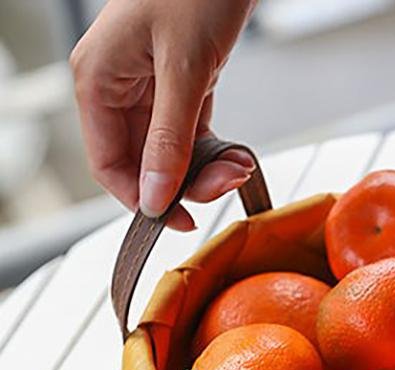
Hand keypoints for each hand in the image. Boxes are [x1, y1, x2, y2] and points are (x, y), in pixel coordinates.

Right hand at [70, 0, 254, 229]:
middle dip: (185, 182)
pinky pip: (191, 135)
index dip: (142, 199)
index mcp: (98, 80)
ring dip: (206, 169)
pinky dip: (215, 150)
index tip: (178, 219)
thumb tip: (154, 196)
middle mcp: (117, 87)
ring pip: (169, 153)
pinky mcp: (180, 85)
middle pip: (143, 162)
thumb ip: (168, 137)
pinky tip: (239, 157)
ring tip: (240, 166)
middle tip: (225, 185)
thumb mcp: (183, 69)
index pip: (108, 163)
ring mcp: (149, 88)